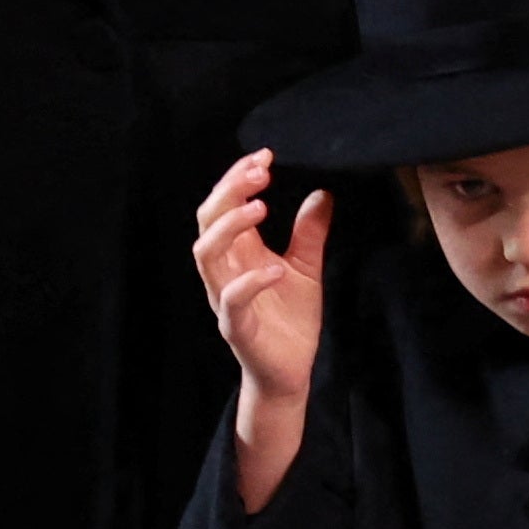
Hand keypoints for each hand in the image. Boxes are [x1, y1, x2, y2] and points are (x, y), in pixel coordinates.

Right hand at [193, 149, 330, 399]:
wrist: (290, 372)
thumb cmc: (290, 320)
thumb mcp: (306, 268)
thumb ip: (310, 232)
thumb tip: (322, 193)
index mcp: (238, 253)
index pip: (224, 204)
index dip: (237, 177)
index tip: (265, 155)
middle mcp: (225, 271)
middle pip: (207, 221)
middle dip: (230, 191)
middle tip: (261, 172)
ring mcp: (226, 299)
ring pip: (206, 255)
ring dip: (230, 226)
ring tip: (261, 207)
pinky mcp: (236, 328)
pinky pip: (232, 301)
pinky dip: (251, 281)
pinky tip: (275, 267)